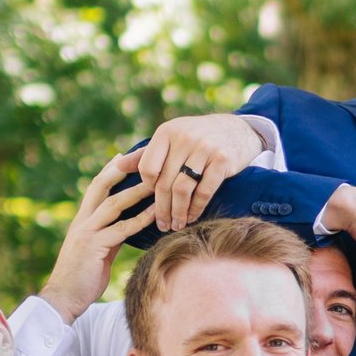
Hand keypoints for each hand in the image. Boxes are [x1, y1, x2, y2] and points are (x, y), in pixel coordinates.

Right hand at [39, 151, 156, 320]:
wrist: (64, 298)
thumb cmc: (82, 277)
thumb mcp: (98, 251)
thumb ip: (110, 235)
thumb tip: (129, 226)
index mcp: (83, 220)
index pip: (97, 187)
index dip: (111, 170)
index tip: (125, 156)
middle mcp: (83, 221)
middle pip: (102, 185)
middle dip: (121, 168)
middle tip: (141, 154)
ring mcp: (88, 232)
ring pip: (113, 203)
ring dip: (136, 190)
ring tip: (157, 180)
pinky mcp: (95, 247)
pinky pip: (121, 229)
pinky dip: (140, 219)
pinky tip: (155, 212)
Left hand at [136, 113, 264, 231]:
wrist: (238, 130)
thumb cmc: (198, 137)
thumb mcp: (172, 139)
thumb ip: (146, 154)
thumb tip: (118, 166)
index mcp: (166, 132)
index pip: (147, 168)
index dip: (147, 189)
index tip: (151, 201)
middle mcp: (183, 137)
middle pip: (164, 182)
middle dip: (161, 208)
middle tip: (162, 225)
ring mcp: (204, 148)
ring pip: (182, 189)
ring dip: (178, 212)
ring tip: (176, 225)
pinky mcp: (222, 159)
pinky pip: (204, 191)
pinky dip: (196, 208)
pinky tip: (193, 217)